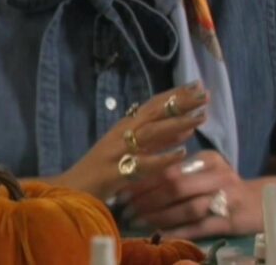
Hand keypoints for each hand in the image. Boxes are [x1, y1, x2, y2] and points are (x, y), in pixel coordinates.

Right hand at [33, 82, 209, 199]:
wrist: (71, 190)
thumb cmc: (101, 171)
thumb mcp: (130, 150)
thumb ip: (156, 141)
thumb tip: (186, 128)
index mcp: (123, 127)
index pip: (152, 105)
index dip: (174, 94)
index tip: (197, 85)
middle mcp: (120, 134)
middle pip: (153, 114)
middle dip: (179, 103)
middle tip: (205, 94)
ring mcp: (117, 152)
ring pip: (150, 133)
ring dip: (175, 124)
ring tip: (200, 118)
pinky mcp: (115, 172)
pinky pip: (143, 164)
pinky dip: (162, 158)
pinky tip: (181, 154)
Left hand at [122, 153, 275, 237]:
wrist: (267, 203)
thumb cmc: (225, 187)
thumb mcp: (205, 172)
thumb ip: (178, 172)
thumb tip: (136, 181)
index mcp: (208, 159)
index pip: (168, 168)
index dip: (142, 181)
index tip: (121, 192)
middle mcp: (218, 175)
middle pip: (174, 186)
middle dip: (145, 199)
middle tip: (125, 210)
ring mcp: (227, 198)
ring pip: (186, 207)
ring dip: (158, 216)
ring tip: (138, 222)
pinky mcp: (233, 221)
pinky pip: (201, 227)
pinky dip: (179, 231)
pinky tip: (161, 236)